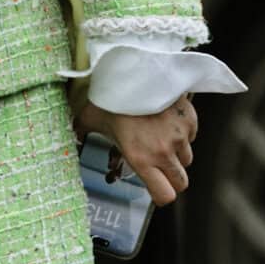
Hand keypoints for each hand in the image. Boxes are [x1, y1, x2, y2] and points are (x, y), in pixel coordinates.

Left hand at [76, 95, 197, 207]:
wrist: (134, 69)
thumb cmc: (110, 95)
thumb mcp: (91, 118)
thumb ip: (82, 132)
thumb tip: (73, 135)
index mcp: (141, 158)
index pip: (165, 195)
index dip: (161, 194)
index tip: (156, 188)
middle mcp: (163, 151)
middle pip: (181, 182)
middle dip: (172, 178)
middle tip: (160, 166)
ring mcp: (180, 136)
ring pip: (186, 158)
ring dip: (176, 153)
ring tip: (159, 137)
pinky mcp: (190, 119)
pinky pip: (191, 135)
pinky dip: (183, 132)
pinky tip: (167, 120)